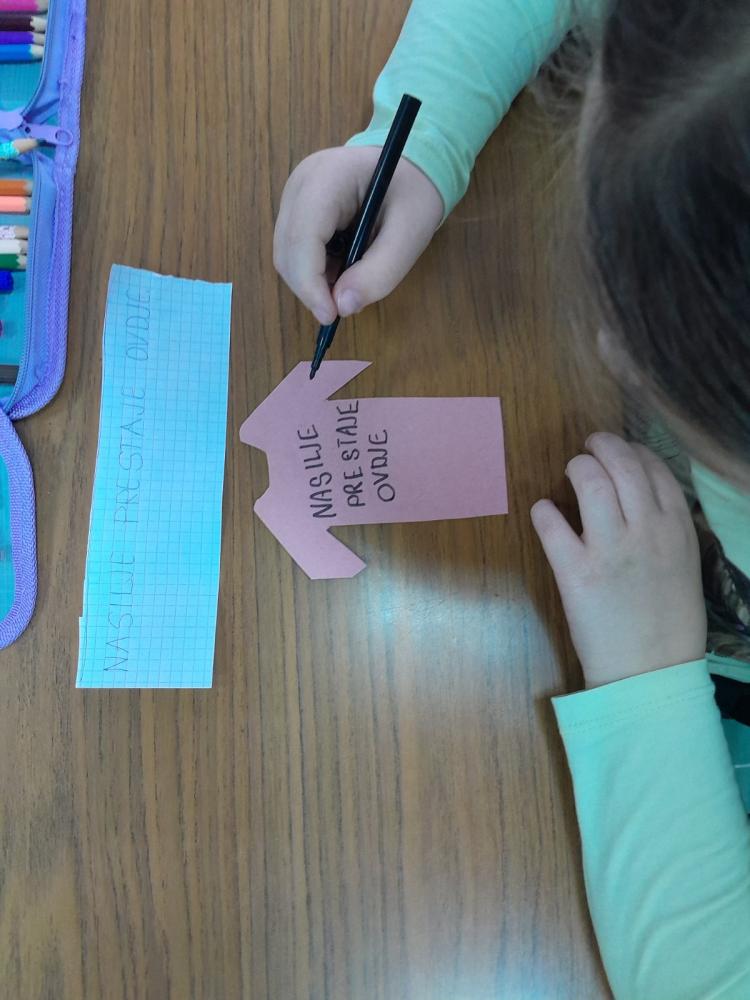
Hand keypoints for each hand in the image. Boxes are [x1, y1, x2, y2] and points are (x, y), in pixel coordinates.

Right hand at [273, 145, 443, 324]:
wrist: (409, 167)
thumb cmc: (413, 194)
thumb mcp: (410, 236)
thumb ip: (379, 273)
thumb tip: (342, 307)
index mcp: (327, 177)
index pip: (302, 236)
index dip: (310, 283)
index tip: (331, 316)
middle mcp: (300, 184)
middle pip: (287, 251)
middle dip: (310, 288)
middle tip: (344, 307)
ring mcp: (293, 196)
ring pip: (285, 256)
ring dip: (312, 282)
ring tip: (349, 281)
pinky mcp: (294, 210)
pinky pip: (293, 253)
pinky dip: (313, 273)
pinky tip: (342, 268)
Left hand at [531, 432, 705, 687]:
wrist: (650, 671)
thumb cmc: (670, 622)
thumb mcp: (685, 564)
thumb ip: (667, 527)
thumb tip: (643, 498)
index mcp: (676, 528)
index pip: (653, 468)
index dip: (632, 451)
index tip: (619, 452)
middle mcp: (646, 529)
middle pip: (622, 464)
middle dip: (602, 445)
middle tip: (589, 446)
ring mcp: (610, 548)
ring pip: (590, 480)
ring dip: (577, 467)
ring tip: (572, 471)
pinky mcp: (575, 572)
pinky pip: (552, 525)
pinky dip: (544, 511)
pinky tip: (544, 511)